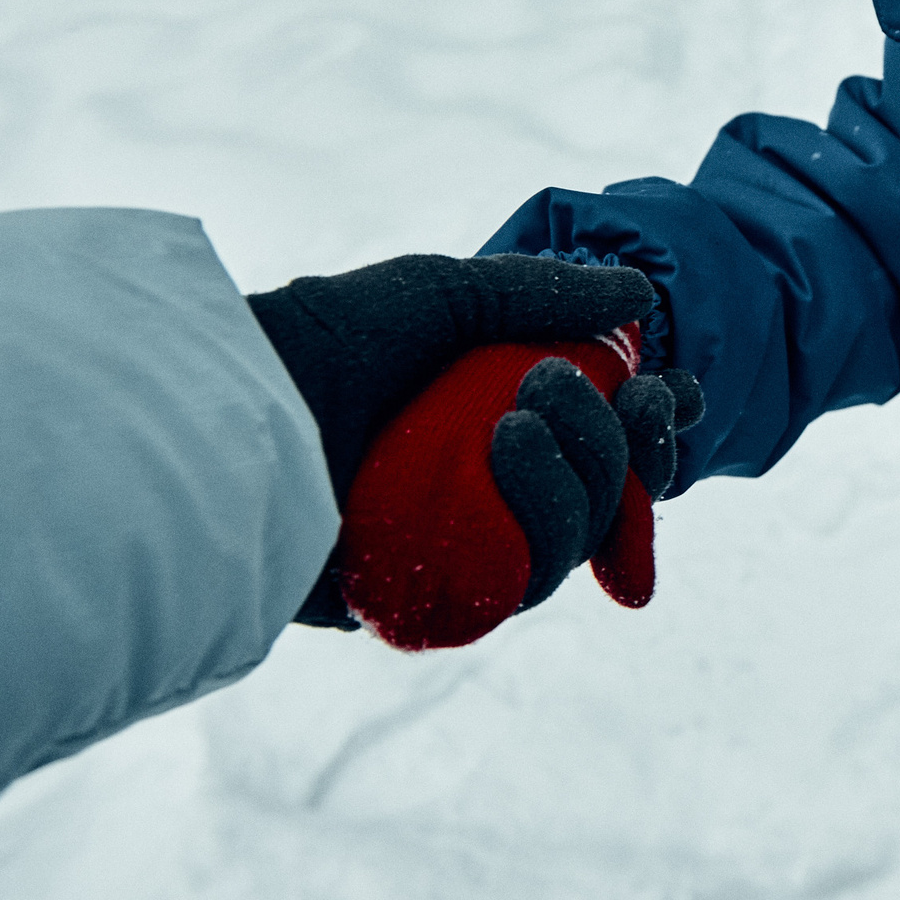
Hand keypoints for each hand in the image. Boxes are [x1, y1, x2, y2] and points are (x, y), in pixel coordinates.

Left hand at [331, 330, 704, 649]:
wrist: (228, 404)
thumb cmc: (319, 344)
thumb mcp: (441, 297)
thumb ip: (543, 295)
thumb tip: (642, 299)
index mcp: (494, 434)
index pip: (600, 449)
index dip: (651, 430)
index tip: (672, 390)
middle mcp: (481, 501)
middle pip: (603, 499)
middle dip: (625, 443)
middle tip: (599, 388)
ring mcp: (456, 555)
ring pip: (571, 546)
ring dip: (583, 474)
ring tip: (523, 413)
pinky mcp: (424, 604)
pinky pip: (517, 589)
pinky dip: (540, 527)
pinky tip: (513, 451)